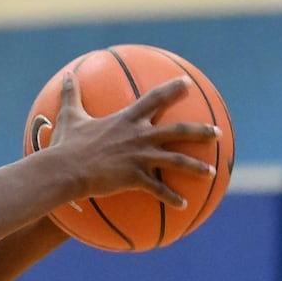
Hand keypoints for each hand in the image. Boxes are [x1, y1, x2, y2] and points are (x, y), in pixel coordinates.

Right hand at [48, 73, 218, 207]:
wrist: (64, 169)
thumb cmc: (65, 144)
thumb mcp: (69, 117)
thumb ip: (71, 95)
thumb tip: (67, 75)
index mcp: (125, 120)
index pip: (154, 99)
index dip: (172, 89)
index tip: (187, 83)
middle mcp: (138, 136)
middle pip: (177, 131)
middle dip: (200, 131)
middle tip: (217, 133)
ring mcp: (139, 157)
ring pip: (176, 160)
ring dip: (196, 167)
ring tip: (212, 172)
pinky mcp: (135, 177)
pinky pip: (158, 189)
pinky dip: (171, 198)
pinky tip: (183, 205)